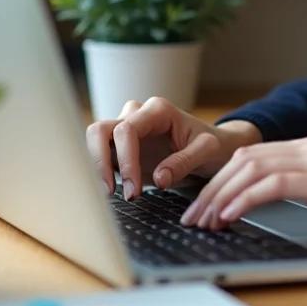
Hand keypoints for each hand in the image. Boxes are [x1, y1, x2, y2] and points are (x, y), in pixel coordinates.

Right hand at [85, 96, 261, 199]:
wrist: (211, 150)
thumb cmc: (211, 145)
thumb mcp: (208, 151)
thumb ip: (185, 161)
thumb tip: (159, 178)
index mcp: (158, 111)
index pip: (126, 130)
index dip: (125, 160)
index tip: (133, 190)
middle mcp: (137, 115)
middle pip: (100, 130)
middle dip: (100, 163)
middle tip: (112, 193)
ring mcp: (126, 130)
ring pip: (94, 140)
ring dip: (96, 167)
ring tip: (110, 195)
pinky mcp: (121, 147)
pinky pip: (100, 155)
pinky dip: (99, 172)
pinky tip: (109, 192)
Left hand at [179, 134, 306, 253]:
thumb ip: (306, 186)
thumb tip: (264, 201)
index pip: (256, 154)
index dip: (223, 178)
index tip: (204, 203)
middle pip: (247, 158)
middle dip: (213, 187)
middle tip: (193, 214)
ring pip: (253, 168)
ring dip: (222, 195)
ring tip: (205, 220)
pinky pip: (272, 184)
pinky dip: (244, 199)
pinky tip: (230, 214)